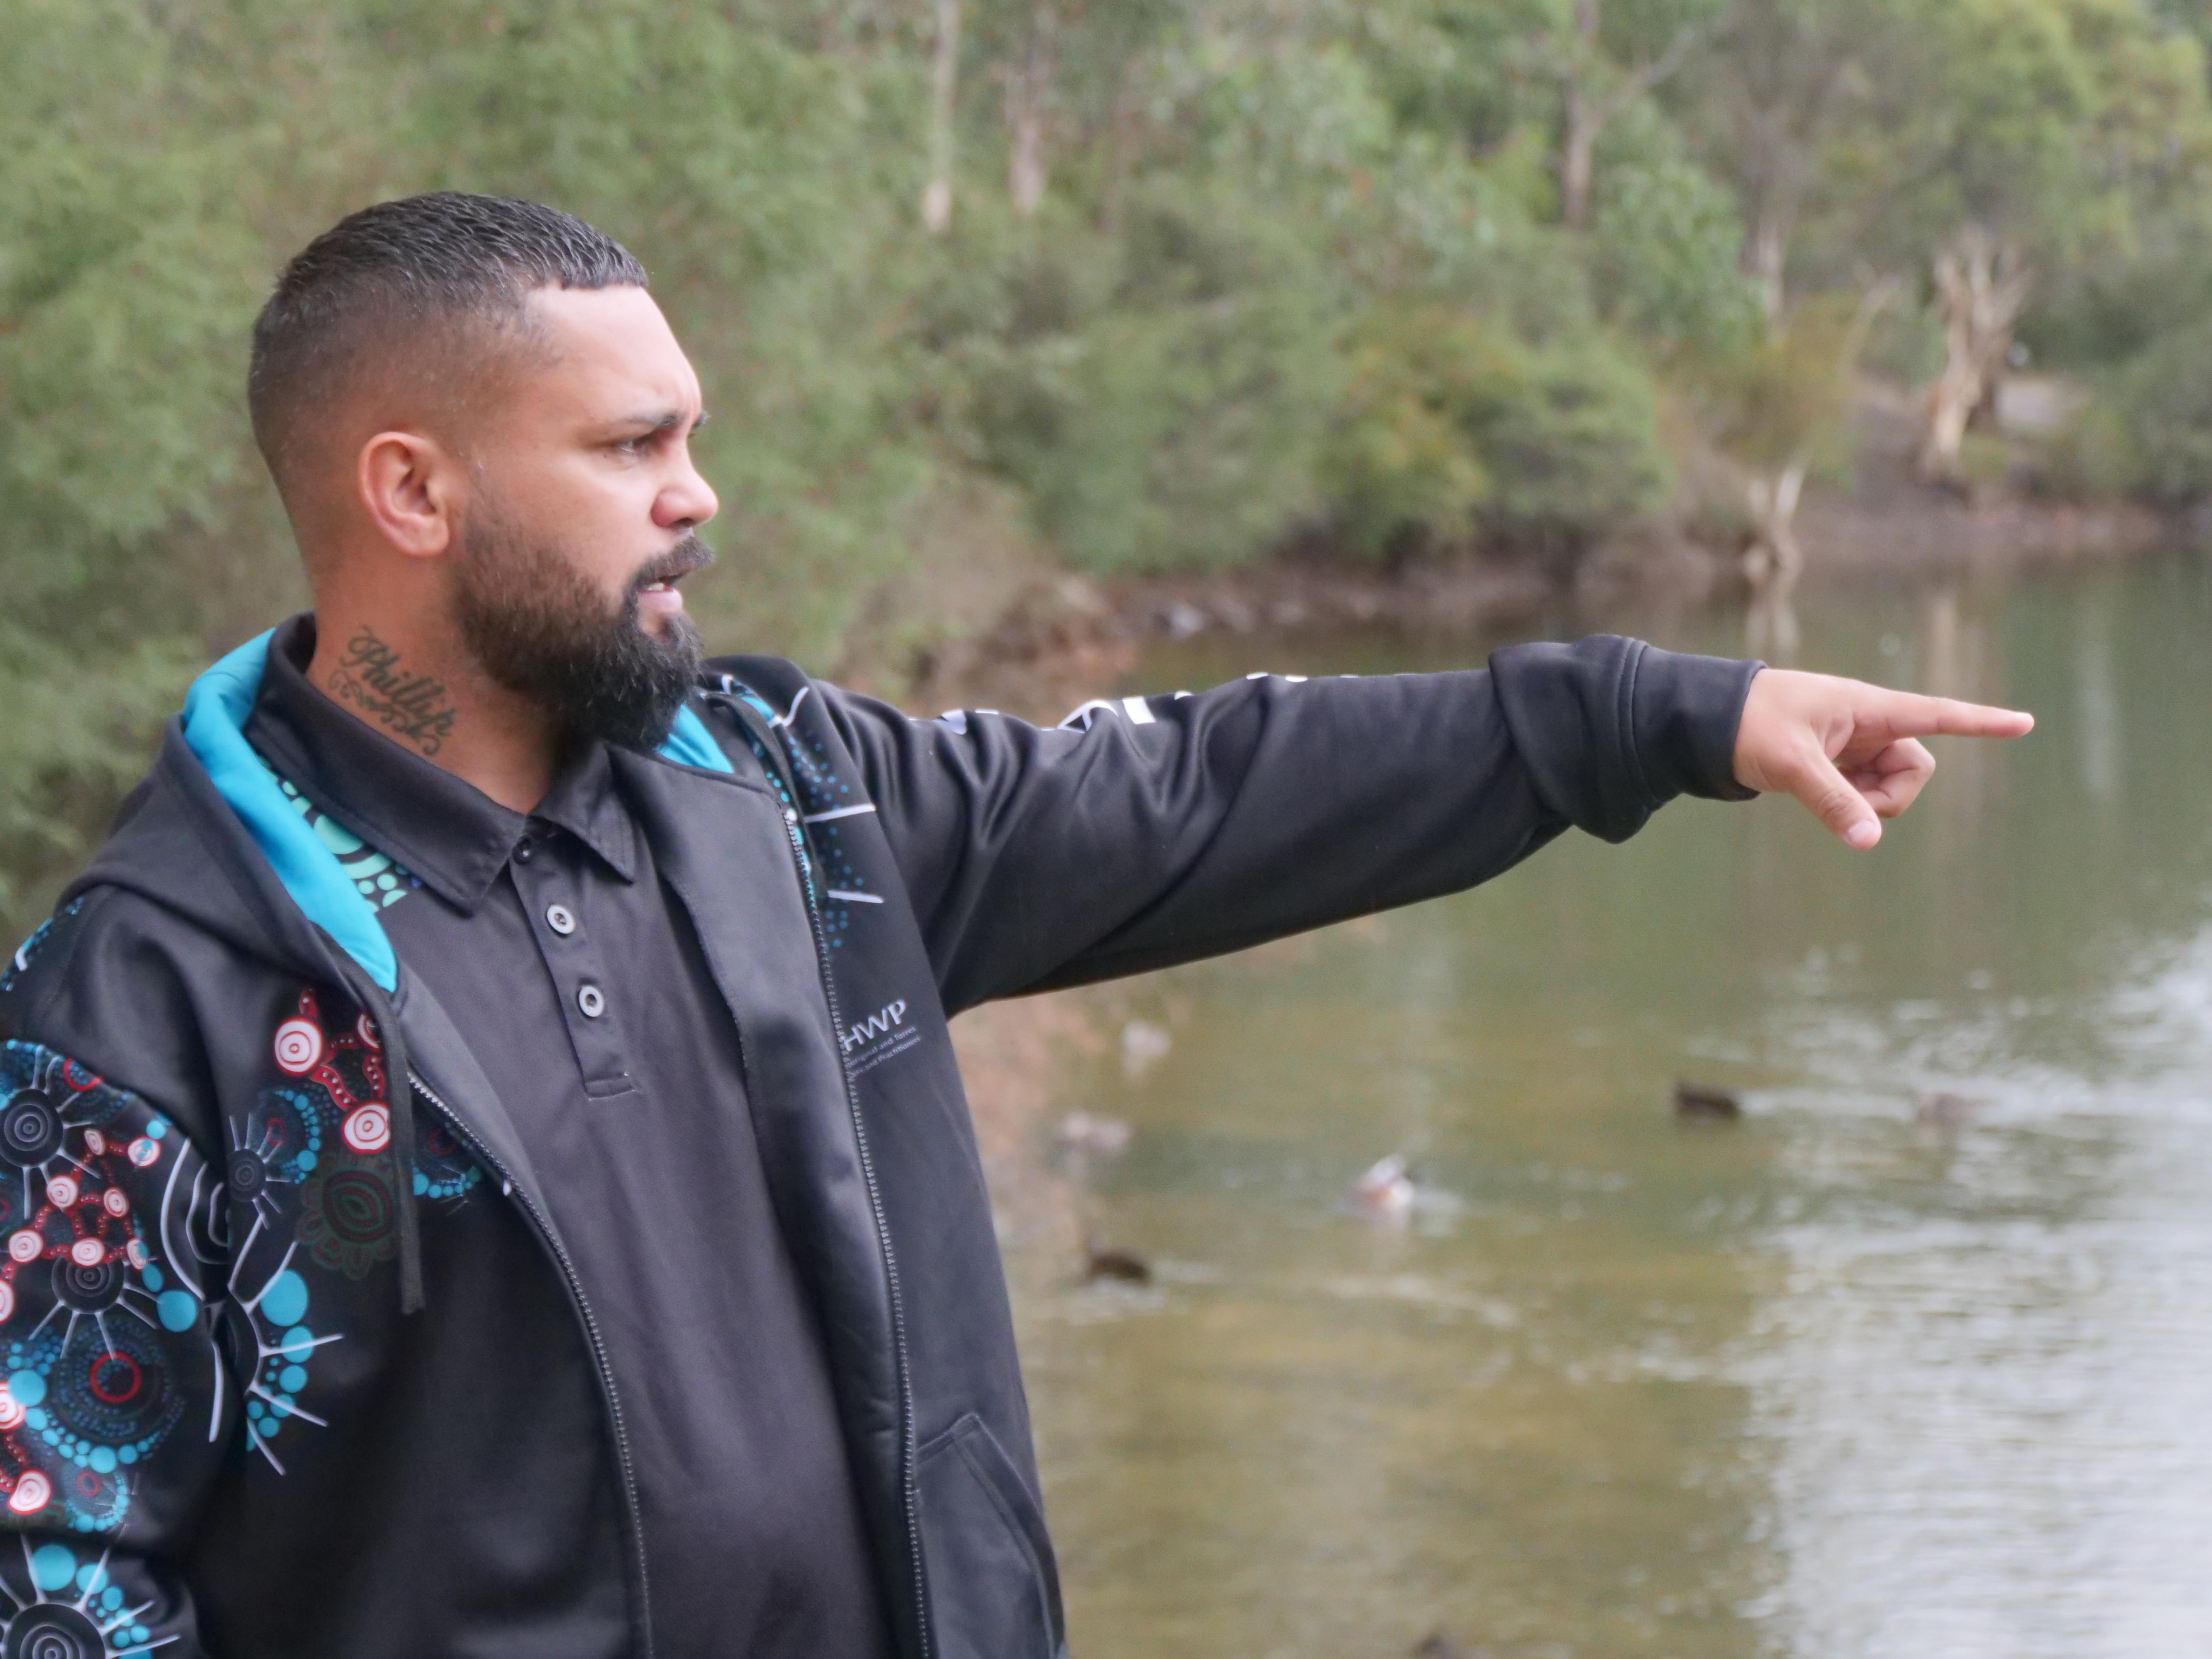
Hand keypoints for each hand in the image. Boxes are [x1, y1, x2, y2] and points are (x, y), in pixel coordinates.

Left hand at [1732, 668, 2033, 849]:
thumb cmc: (1747, 725)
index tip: (2025, 723)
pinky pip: (1862, 792)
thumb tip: (1869, 841)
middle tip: (1839, 792)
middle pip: (1915, 768)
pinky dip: (1845, 801)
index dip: (1981, 721)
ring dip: (1863, 800)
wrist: (1705, 720)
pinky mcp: (1838, 764)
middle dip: (1890, 794)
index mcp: (1867, 707)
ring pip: (1890, 786)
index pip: (1937, 714)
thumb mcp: (1790, 763)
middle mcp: (1869, 724)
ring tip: (1814, 785)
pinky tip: (1808, 786)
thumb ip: (1832, 800)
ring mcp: (1855, 745)